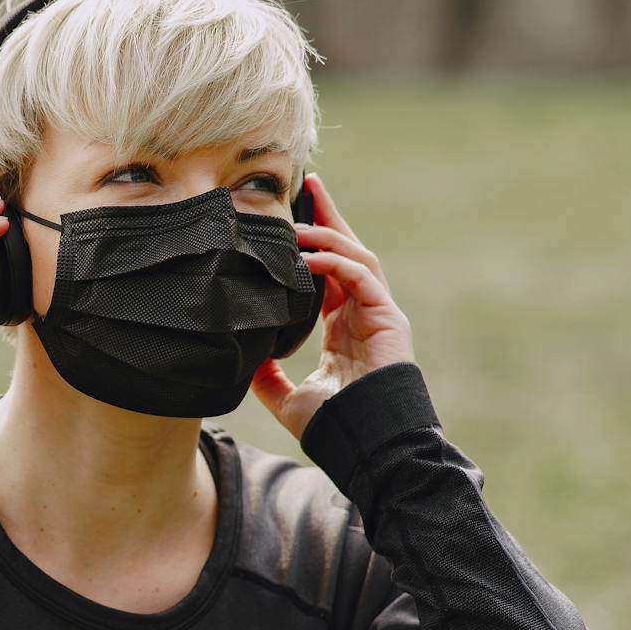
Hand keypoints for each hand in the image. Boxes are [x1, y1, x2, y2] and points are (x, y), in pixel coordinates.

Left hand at [249, 172, 417, 441]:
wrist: (364, 445)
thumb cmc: (334, 426)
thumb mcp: (287, 398)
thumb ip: (267, 378)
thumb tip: (242, 359)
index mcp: (343, 326)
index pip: (329, 272)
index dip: (311, 244)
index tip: (288, 219)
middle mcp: (363, 313)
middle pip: (347, 250)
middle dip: (328, 216)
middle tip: (307, 184)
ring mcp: (379, 313)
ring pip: (357, 255)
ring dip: (329, 232)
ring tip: (299, 216)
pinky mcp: (388, 318)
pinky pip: (362, 276)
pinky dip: (336, 261)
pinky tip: (309, 255)